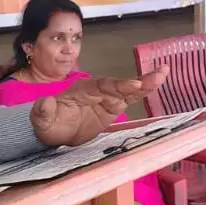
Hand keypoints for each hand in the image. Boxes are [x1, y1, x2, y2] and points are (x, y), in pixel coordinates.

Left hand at [30, 67, 169, 147]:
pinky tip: (159, 83)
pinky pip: (131, 98)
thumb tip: (45, 102)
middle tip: (158, 77)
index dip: (117, 86)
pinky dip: (144, 91)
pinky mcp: (114, 106)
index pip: (102, 86)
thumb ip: (43, 111)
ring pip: (129, 89)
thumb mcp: (41, 120)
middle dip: (138, 82)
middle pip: (120, 85)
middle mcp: (98, 90)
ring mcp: (107, 97)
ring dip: (146, 83)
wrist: (55, 131)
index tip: (132, 86)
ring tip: (164, 73)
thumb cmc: (48, 124)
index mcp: (82, 89)